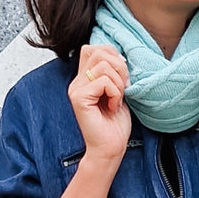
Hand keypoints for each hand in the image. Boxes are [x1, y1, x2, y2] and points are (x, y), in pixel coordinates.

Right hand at [70, 46, 131, 163]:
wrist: (110, 148)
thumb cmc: (115, 125)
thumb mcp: (117, 91)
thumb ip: (114, 73)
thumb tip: (120, 56)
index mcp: (84, 79)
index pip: (94, 48)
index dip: (113, 55)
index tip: (122, 77)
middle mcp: (77, 82)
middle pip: (99, 52)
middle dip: (119, 67)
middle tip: (123, 88)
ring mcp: (76, 90)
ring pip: (103, 66)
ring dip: (118, 83)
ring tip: (117, 99)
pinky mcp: (79, 99)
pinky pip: (104, 82)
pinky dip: (115, 93)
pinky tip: (113, 107)